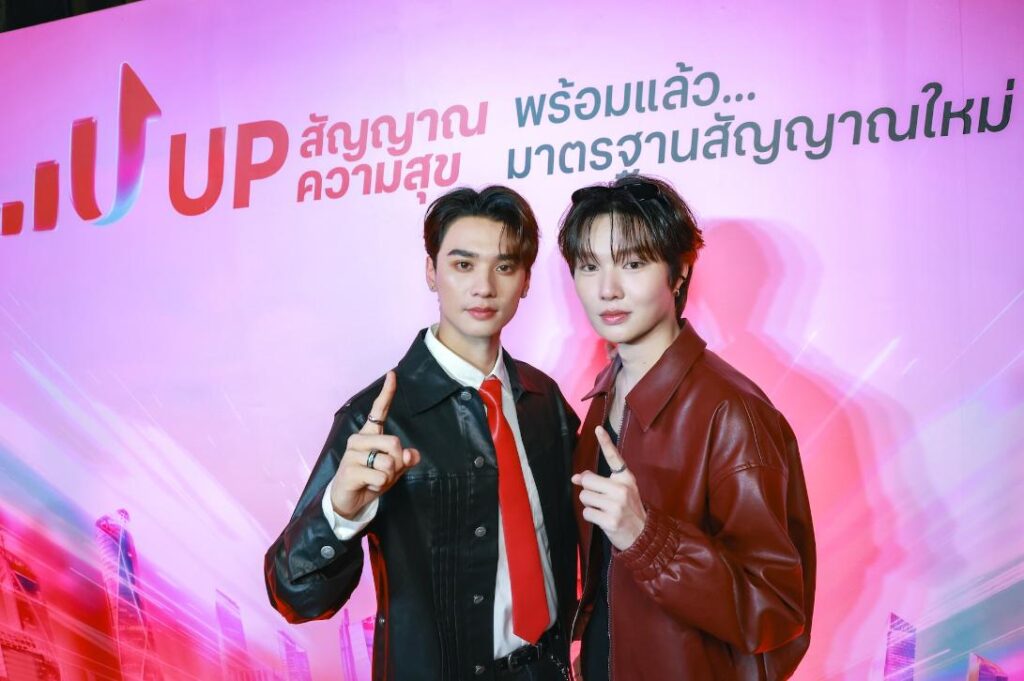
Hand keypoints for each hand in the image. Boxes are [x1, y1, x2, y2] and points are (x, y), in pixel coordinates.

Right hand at [329, 371, 420, 518]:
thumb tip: (410, 454)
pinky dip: (379, 485)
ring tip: (374, 479)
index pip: (379, 411)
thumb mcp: (394, 470)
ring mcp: (351, 454)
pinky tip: (367, 485)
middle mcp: (358, 439)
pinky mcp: (349, 470)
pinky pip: (379, 476)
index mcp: (369, 435)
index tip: (392, 374)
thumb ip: (405, 459)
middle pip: (393, 441)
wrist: (349, 501)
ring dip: (388, 477)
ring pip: (388, 462)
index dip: (387, 393)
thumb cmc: (371, 479)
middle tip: (386, 473)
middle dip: (398, 462)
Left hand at [571, 426, 646, 550]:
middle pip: (588, 481)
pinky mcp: (610, 520)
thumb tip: (575, 477)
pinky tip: (602, 519)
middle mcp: (622, 489)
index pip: (614, 458)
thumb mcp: (620, 491)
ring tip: (602, 510)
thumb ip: (599, 482)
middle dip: (588, 490)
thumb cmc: (627, 510)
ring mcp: (617, 505)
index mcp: (626, 479)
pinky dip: (591, 516)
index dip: (606, 442)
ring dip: (589, 504)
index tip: (598, 429)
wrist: (642, 535)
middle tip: (599, 499)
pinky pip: (586, 512)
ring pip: (584, 497)